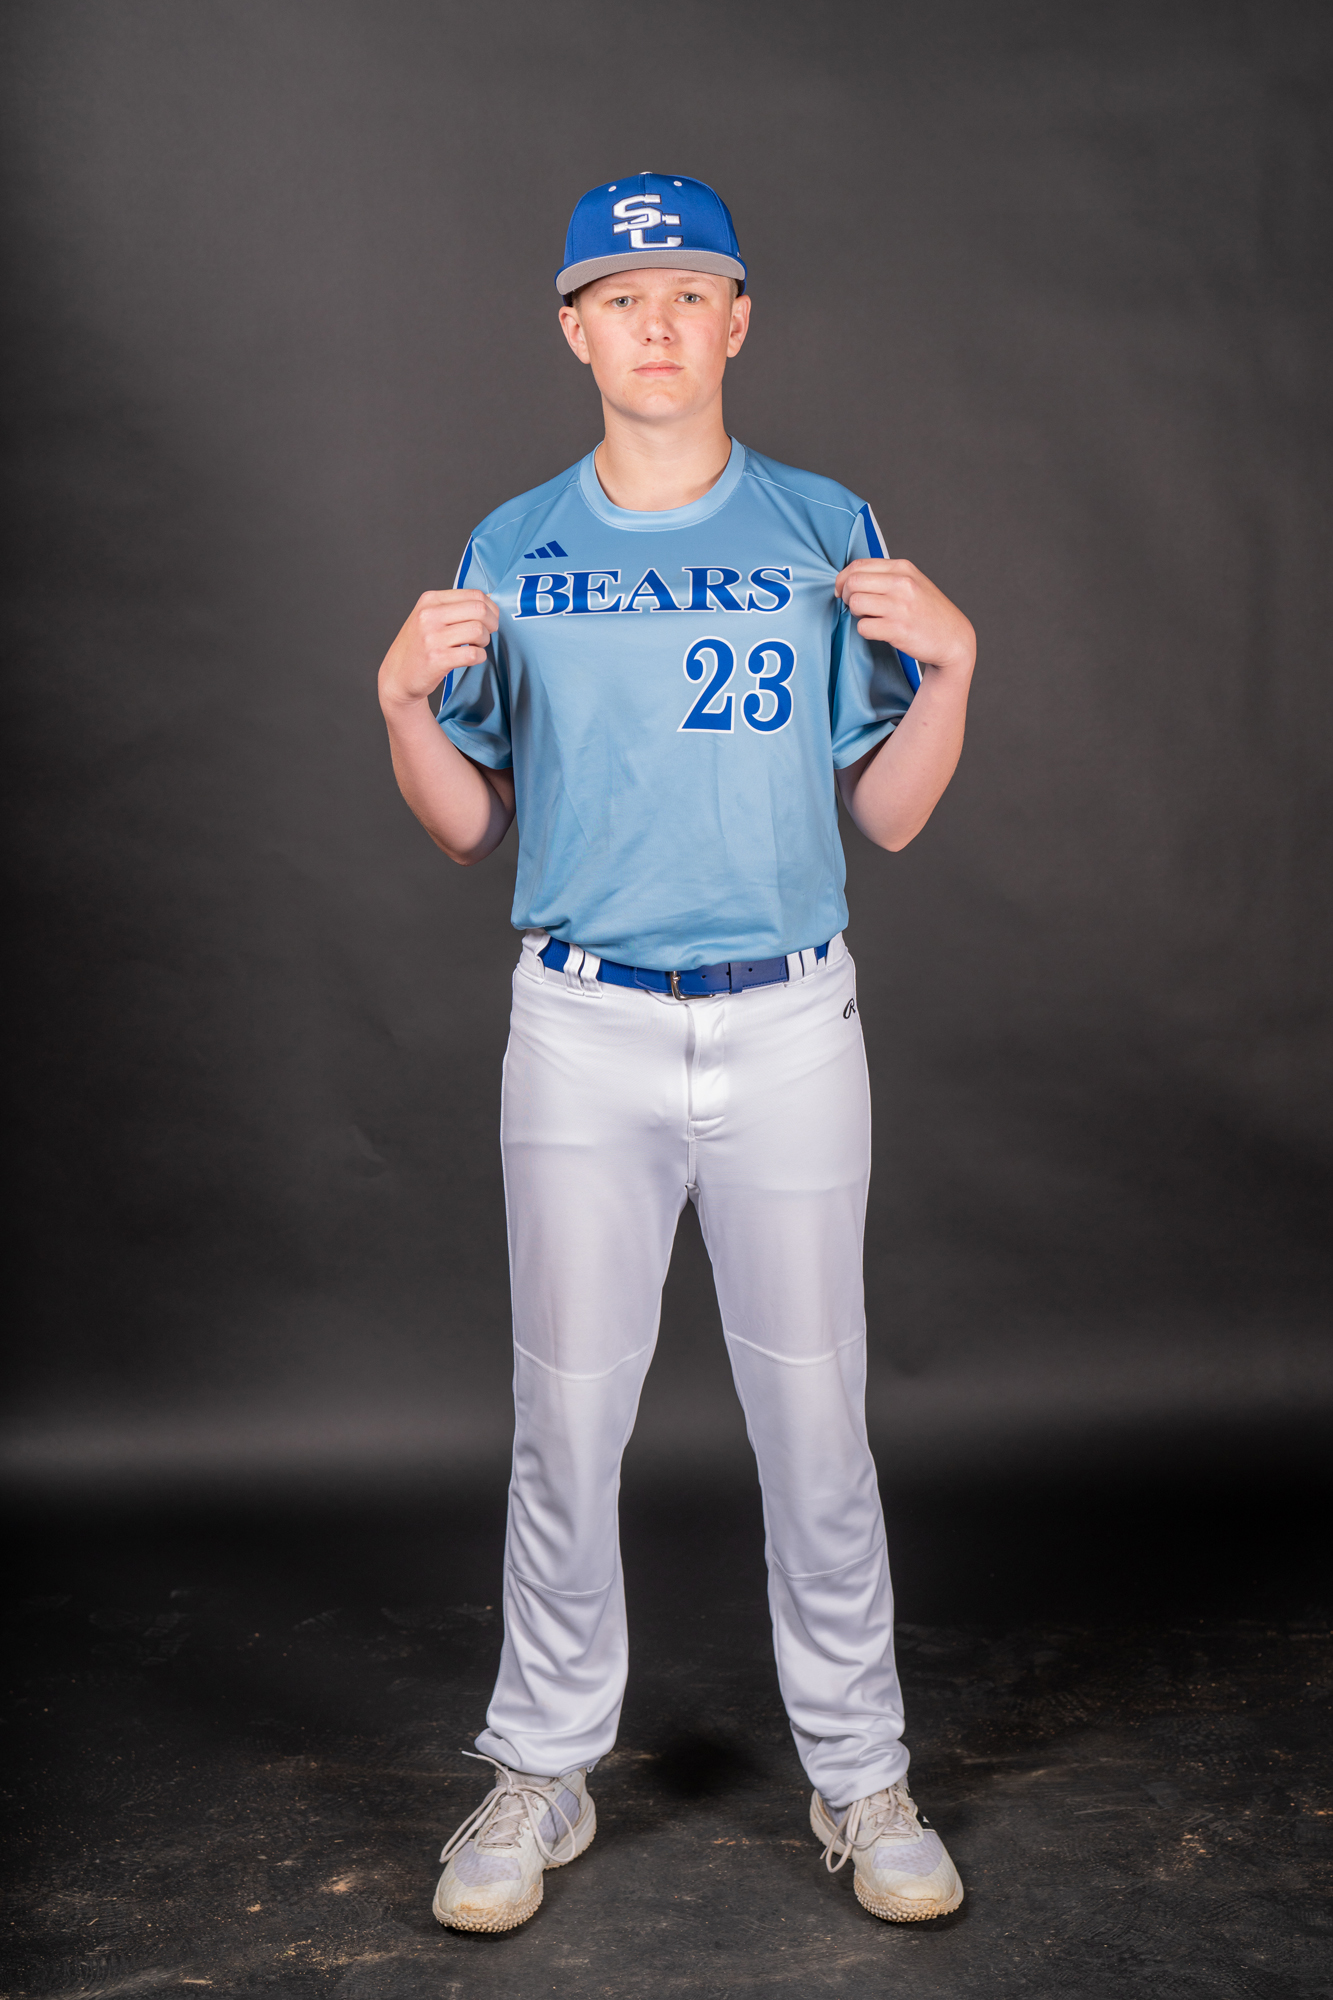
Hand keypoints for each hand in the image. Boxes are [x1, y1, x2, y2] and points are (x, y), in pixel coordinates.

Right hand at [378, 589, 498, 709]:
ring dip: (484, 641)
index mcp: (430, 600)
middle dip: (491, 624)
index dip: (491, 608)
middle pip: (479, 610)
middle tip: (486, 634)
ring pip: (478, 631)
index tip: (490, 620)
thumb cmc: (418, 646)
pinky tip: (471, 659)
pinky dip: (480, 657)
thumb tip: (489, 601)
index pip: (474, 594)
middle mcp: (429, 615)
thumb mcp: (428, 617)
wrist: (397, 676)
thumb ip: (454, 607)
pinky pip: (473, 654)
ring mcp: (432, 637)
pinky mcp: (437, 659)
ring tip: (476, 646)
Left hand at [834, 559, 974, 677]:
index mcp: (903, 568)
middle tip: (855, 607)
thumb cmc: (928, 612)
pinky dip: (866, 631)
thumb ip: (886, 576)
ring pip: (856, 603)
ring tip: (870, 618)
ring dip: (856, 614)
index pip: (858, 565)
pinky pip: (863, 627)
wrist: (954, 638)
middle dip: (847, 596)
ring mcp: (900, 606)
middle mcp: (902, 584)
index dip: (843, 579)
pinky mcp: (898, 629)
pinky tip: (879, 631)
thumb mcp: (913, 583)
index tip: (843, 591)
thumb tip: (850, 579)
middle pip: (853, 582)